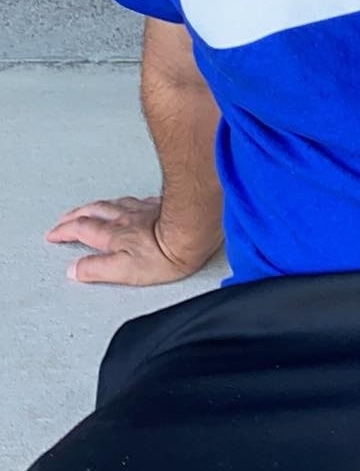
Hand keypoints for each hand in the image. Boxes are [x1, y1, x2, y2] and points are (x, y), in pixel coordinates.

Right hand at [45, 196, 220, 285]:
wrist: (195, 231)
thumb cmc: (166, 253)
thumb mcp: (125, 270)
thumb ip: (97, 269)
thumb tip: (74, 270)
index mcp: (114, 235)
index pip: (81, 230)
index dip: (64, 232)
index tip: (52, 235)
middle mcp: (125, 218)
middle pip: (93, 212)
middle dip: (74, 215)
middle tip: (63, 219)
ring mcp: (143, 209)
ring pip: (112, 203)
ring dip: (95, 206)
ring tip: (88, 208)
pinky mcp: (161, 206)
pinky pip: (135, 200)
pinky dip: (124, 202)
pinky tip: (128, 202)